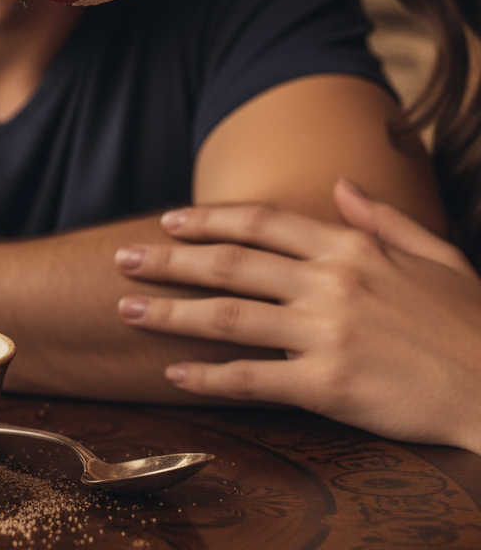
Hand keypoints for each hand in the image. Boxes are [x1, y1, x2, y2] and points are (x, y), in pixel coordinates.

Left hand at [116, 179, 480, 452]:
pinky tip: (172, 372)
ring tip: (126, 308)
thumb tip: (344, 183)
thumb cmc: (468, 321)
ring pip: (227, 315)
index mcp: (350, 247)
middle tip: (123, 258)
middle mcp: (329, 283)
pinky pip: (252, 378)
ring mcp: (326, 333)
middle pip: (229, 263)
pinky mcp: (328, 386)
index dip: (209, 219)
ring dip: (169, 312)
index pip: (260, 222)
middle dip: (169, 259)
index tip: (169, 220)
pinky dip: (207, 375)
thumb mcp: (434, 254)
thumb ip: (382, 217)